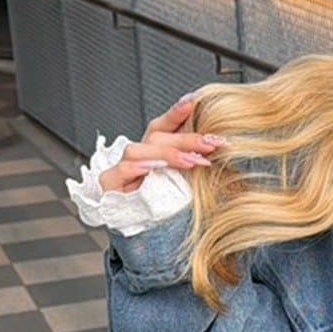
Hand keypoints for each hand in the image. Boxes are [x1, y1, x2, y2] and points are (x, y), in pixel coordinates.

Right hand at [100, 94, 226, 193]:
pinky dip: (137, 167)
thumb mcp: (184, 183)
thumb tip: (222, 149)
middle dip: (185, 139)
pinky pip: (122, 170)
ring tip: (190, 161)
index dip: (177, 113)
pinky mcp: (110, 183)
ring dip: (166, 154)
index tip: (194, 102)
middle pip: (157, 137)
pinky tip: (152, 167)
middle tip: (210, 143)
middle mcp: (137, 155)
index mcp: (154, 151)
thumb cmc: (162, 205)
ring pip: (138, 150)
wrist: (138, 229)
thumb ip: (196, 164)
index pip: (164, 126)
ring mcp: (122, 167)